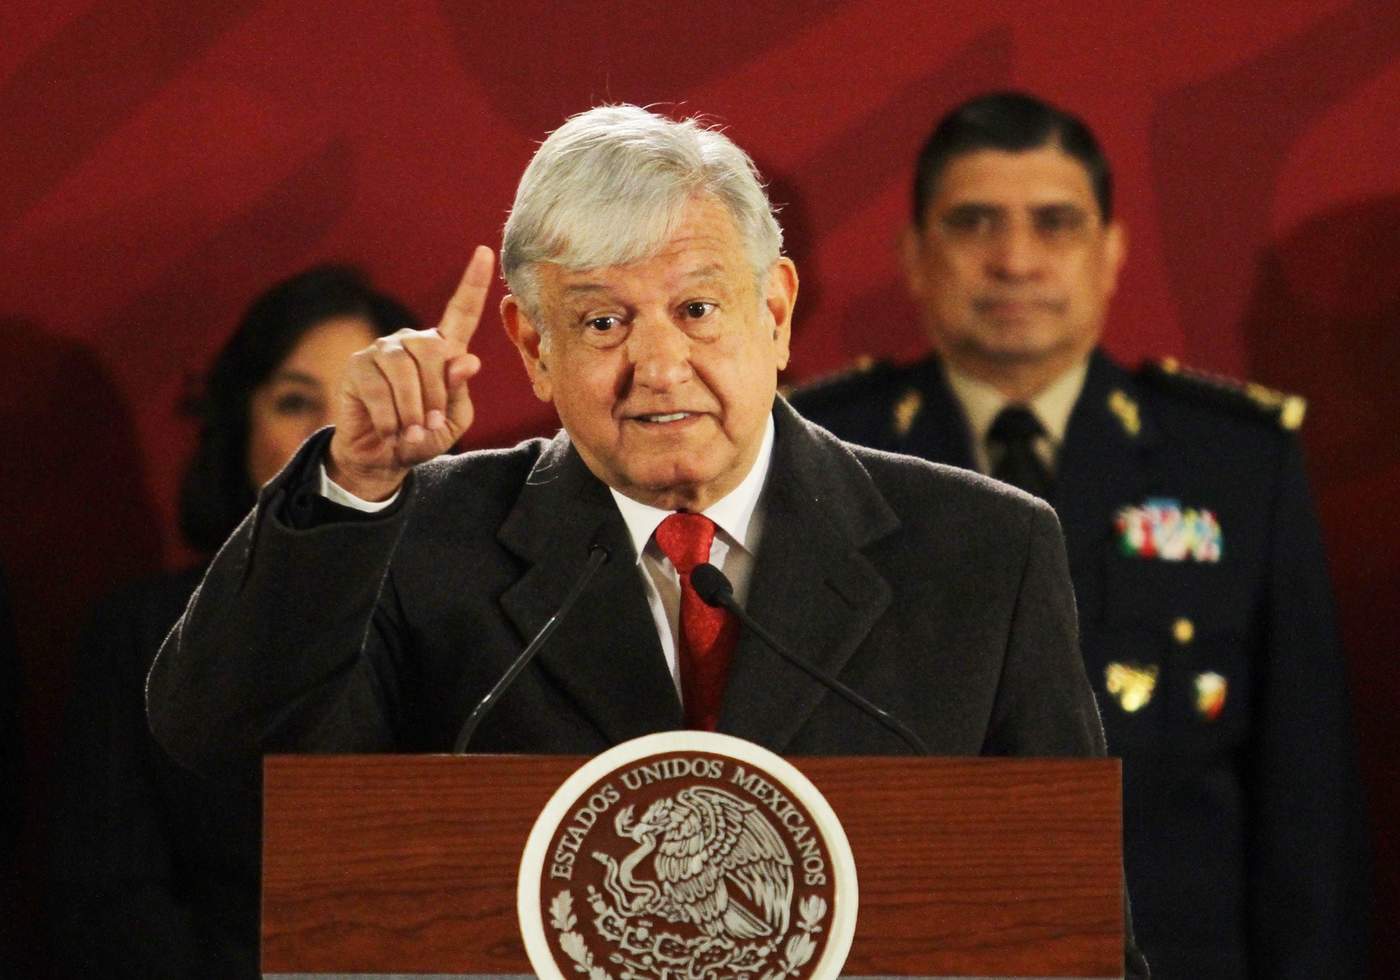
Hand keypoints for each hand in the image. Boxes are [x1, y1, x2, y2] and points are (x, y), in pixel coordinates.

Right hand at [327, 245, 493, 499]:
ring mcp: (383, 350)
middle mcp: (412, 341)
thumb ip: (459, 392)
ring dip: (413, 408)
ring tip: (411, 430)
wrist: (382, 457)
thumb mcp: (451, 420)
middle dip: (436, 394)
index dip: (474, 283)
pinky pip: (379, 389)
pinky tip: (391, 430)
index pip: (461, 311)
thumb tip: (465, 361)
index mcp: (443, 350)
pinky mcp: (358, 366)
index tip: (486, 252)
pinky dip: (391, 417)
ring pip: (405, 370)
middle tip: (430, 423)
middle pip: (433, 350)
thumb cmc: (422, 435)